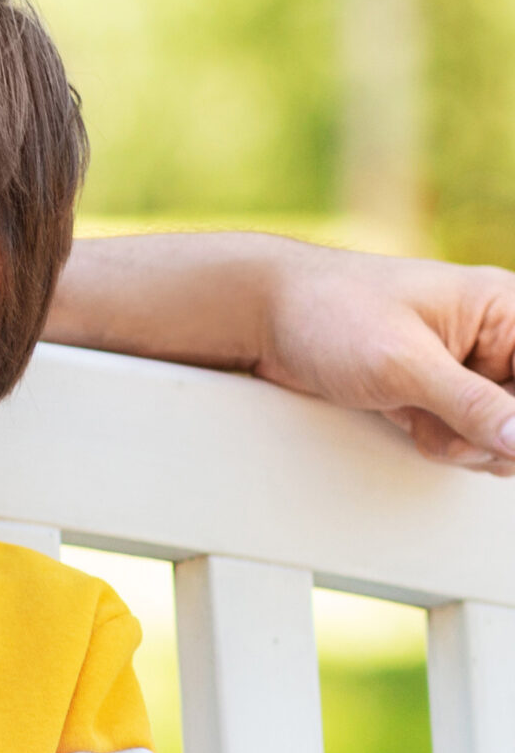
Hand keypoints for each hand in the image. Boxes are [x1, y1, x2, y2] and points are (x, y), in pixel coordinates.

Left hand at [254, 244, 514, 474]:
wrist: (261, 316)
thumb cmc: (328, 313)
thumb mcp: (404, 364)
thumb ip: (473, 407)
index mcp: (505, 309)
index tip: (498, 433)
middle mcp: (494, 337)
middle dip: (491, 435)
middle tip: (444, 426)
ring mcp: (467, 368)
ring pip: (502, 434)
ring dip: (463, 443)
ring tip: (415, 416)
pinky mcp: (439, 393)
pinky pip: (468, 437)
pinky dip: (443, 443)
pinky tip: (407, 421)